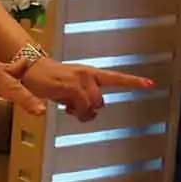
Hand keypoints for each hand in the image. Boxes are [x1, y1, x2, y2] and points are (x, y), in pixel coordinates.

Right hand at [17, 58, 152, 121]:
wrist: (31, 69)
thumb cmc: (48, 79)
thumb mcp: (69, 87)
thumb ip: (82, 96)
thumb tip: (89, 110)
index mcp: (90, 73)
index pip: (116, 77)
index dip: (133, 82)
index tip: (150, 84)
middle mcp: (88, 75)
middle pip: (101, 100)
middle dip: (90, 108)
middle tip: (75, 109)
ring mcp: (80, 81)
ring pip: (92, 106)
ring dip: (82, 112)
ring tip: (70, 108)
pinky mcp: (71, 87)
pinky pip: (82, 107)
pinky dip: (76, 112)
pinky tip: (66, 108)